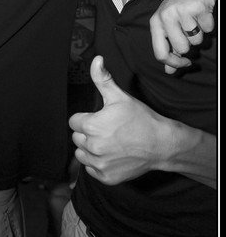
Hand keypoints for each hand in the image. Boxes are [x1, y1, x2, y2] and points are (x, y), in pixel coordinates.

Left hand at [69, 56, 166, 184]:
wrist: (162, 144)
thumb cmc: (141, 118)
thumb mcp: (120, 96)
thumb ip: (102, 79)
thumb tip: (96, 60)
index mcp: (91, 125)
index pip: (74, 121)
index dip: (86, 118)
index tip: (100, 119)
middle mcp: (92, 146)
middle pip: (77, 138)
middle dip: (88, 133)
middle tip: (108, 130)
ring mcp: (99, 164)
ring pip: (82, 154)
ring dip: (90, 149)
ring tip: (109, 143)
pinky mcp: (106, 177)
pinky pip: (92, 169)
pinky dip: (99, 164)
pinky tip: (113, 155)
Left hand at [149, 0, 215, 73]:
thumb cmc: (179, 3)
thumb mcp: (167, 23)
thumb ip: (168, 46)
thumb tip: (170, 72)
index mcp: (156, 22)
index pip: (160, 54)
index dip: (173, 64)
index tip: (185, 63)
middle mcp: (166, 17)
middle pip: (182, 49)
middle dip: (190, 44)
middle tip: (191, 30)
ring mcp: (182, 12)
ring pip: (196, 40)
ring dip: (200, 33)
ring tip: (196, 19)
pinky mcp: (198, 7)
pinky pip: (208, 29)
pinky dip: (209, 24)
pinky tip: (204, 12)